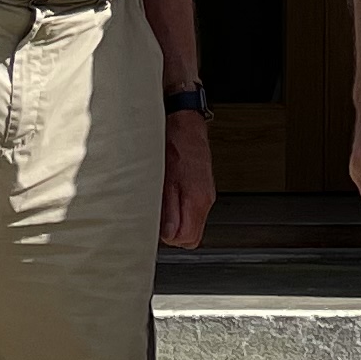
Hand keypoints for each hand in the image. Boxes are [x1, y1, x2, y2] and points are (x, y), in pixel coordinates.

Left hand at [163, 111, 216, 249]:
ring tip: (158, 204)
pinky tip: (166, 197)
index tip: (155, 227)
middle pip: (190, 236)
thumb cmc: (173, 142)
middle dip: (171, 234)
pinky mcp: (201, 187)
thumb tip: (167, 235)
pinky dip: (177, 209)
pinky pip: (189, 210)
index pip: (188, 239)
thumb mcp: (164, 178)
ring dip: (174, 221)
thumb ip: (167, 209)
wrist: (183, 120)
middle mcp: (206, 199)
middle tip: (155, 218)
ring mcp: (205, 193)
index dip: (169, 238)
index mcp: (198, 199)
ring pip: (190, 223)